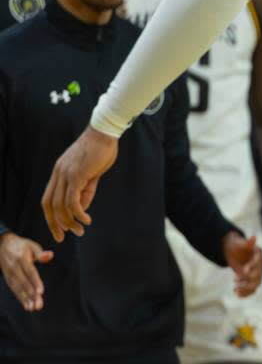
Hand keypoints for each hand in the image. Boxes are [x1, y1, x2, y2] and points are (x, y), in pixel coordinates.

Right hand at [0, 233, 52, 311]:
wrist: (2, 245)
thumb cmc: (22, 245)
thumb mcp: (32, 245)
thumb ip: (41, 252)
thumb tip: (50, 255)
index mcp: (22, 259)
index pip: (30, 272)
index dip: (35, 282)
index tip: (40, 292)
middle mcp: (14, 268)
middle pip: (24, 283)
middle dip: (31, 295)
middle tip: (38, 305)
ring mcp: (10, 274)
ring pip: (18, 288)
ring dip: (25, 299)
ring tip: (32, 308)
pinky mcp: (7, 278)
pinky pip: (14, 289)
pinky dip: (20, 298)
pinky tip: (26, 305)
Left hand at [41, 126, 118, 241]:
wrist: (105, 133)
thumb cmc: (101, 150)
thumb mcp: (92, 173)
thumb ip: (86, 190)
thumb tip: (82, 208)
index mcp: (59, 172)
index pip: (48, 199)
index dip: (51, 216)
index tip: (59, 229)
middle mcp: (59, 174)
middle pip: (49, 205)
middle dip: (54, 223)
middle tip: (63, 236)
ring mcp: (66, 174)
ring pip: (60, 205)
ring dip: (69, 221)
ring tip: (80, 229)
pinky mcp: (77, 175)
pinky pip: (73, 201)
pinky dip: (78, 213)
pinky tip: (86, 219)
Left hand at [223, 232, 261, 296]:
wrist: (234, 252)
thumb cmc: (236, 246)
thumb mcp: (239, 244)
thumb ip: (247, 243)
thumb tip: (254, 237)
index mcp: (258, 254)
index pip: (259, 262)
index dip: (252, 266)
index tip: (244, 271)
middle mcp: (260, 264)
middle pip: (258, 275)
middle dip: (247, 278)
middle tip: (235, 278)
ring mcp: (257, 273)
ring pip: (256, 284)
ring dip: (246, 288)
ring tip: (235, 289)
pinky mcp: (252, 280)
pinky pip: (252, 289)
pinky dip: (246, 293)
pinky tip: (236, 294)